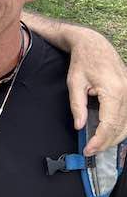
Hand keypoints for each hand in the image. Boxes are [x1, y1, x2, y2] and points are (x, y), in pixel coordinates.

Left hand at [67, 29, 126, 155]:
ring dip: (114, 138)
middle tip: (91, 151)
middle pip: (121, 128)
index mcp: (113, 91)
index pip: (109, 124)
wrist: (94, 45)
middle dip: (106, 142)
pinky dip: (121, 128)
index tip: (88, 149)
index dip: (99, 140)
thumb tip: (80, 126)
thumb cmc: (82, 62)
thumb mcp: (74, 83)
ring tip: (98, 145)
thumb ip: (77, 106)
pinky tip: (109, 134)